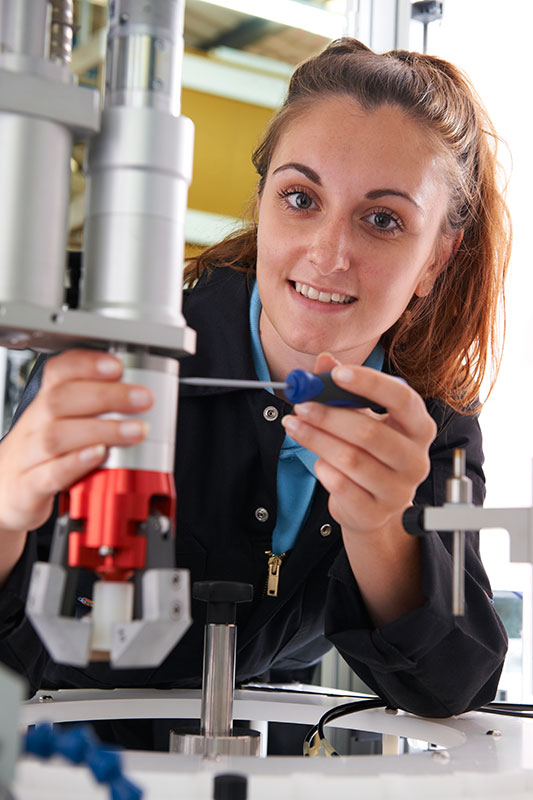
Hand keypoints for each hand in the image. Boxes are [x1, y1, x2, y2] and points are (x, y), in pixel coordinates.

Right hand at [0, 349, 152, 535]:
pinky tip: (100, 455)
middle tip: (143, 399)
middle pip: (61, 400)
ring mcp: (27, 456)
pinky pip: (49, 473)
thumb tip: (143, 399)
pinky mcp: (29, 487)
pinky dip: (76, 462)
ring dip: (101, 429)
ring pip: (57, 435)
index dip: (86, 365)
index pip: (57, 373)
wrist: (3, 495)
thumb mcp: (64, 427)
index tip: (117, 366)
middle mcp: (34, 426)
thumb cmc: (41, 457)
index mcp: (44, 406)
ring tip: (134, 430)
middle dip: (106, 395)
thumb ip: (96, 412)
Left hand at [281, 353, 435, 535]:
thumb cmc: (369, 454)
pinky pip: (341, 487)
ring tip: (294, 426)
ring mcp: (399, 490)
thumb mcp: (361, 416)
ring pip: (351, 460)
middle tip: (301, 404)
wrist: (372, 506)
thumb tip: (323, 360)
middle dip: (329, 416)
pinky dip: (323, 470)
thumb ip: (343, 388)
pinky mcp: (376, 513)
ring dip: (316, 439)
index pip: (402, 399)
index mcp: (419, 427)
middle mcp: (415, 459)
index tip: (336, 374)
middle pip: (370, 433)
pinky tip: (318, 461)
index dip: (370, 383)